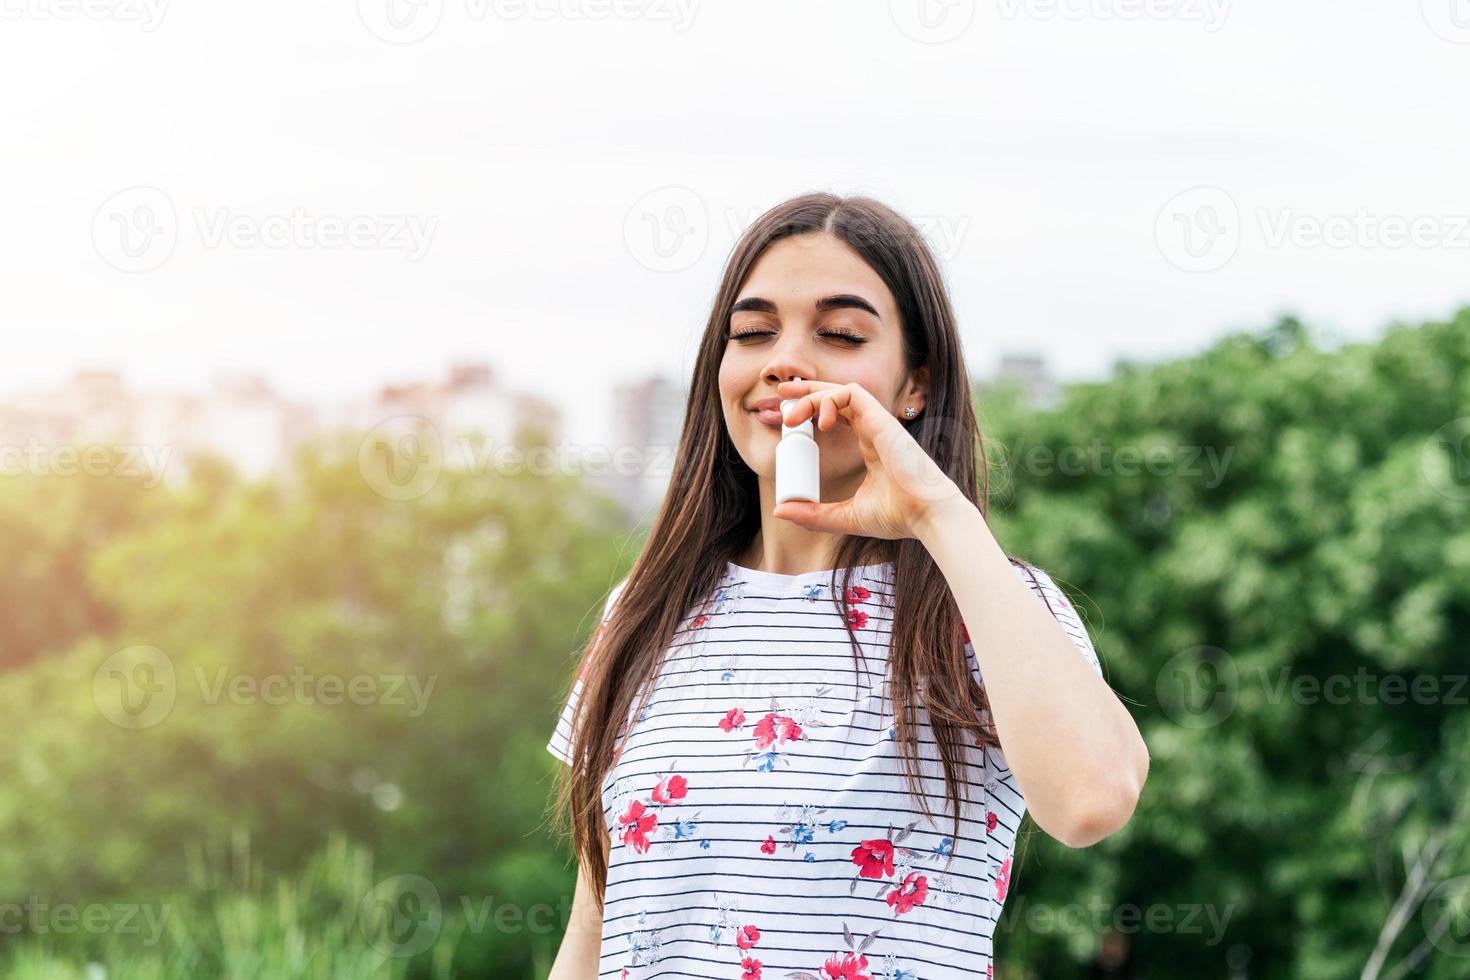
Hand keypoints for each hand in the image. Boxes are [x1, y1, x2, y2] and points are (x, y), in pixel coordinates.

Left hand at [771, 378, 964, 539]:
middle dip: (808, 391)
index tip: (790, 420)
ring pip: (842, 391)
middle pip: (837, 397)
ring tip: (792, 415)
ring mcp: (878, 422)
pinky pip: (852, 393)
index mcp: (869, 445)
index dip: (813, 411)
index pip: (838, 415)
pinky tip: (821, 421)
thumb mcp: (845, 517)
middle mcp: (873, 429)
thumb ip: (813, 514)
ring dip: (813, 396)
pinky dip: (831, 399)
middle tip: (782, 395)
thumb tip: (780, 511)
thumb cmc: (897, 516)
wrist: (925, 516)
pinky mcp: (882, 419)